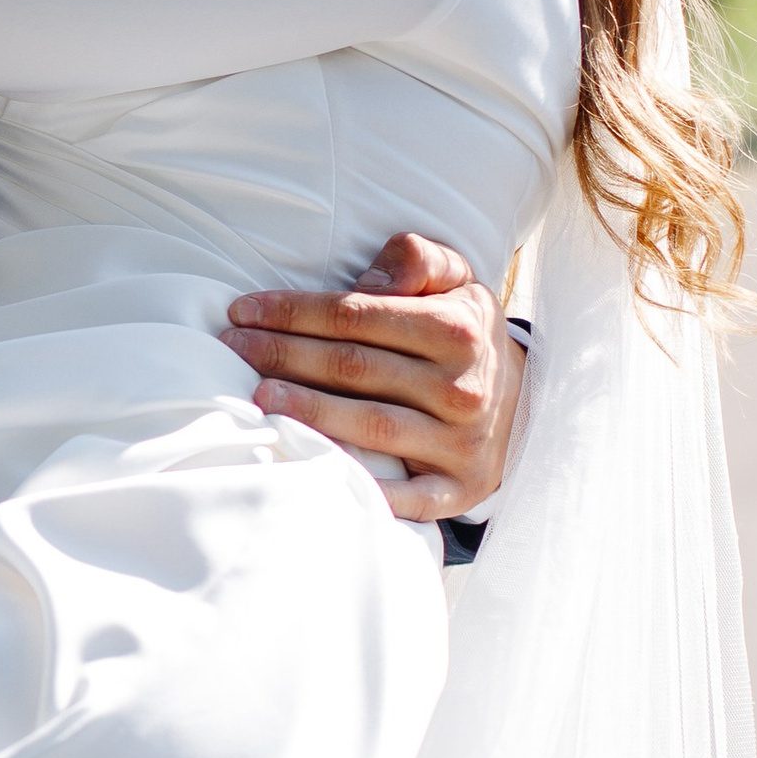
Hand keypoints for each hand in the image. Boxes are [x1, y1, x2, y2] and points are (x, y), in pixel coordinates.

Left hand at [221, 234, 523, 525]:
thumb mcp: (458, 280)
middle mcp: (460, 387)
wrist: (527, 404)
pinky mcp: (457, 488)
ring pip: (369, 426)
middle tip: (230, 349)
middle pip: (352, 368)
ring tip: (256, 396)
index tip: (242, 311)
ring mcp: (459, 442)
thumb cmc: (465, 333)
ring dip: (308, 411)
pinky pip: (407, 498)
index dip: (293, 312)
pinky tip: (314, 471)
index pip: (355, 316)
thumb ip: (417, 259)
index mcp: (455, 330)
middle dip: (283, 355)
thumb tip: (371, 282)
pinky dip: (362, 489)